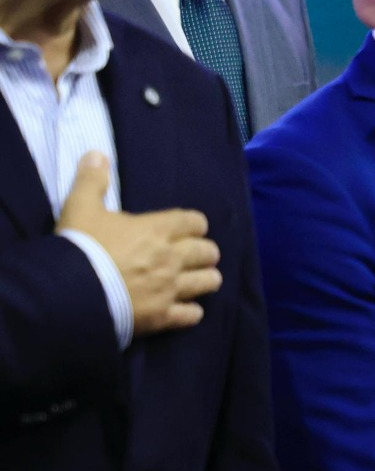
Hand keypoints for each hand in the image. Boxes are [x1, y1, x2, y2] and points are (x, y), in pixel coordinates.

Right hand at [60, 152, 218, 334]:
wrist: (68, 291)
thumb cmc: (78, 247)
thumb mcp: (80, 207)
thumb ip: (92, 181)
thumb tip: (97, 153)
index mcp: (158, 229)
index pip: (196, 222)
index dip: (194, 225)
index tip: (187, 229)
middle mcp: (172, 258)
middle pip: (208, 252)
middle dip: (204, 252)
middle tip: (194, 256)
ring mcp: (171, 288)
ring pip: (209, 282)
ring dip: (205, 280)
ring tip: (197, 281)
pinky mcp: (164, 317)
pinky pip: (192, 315)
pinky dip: (191, 313)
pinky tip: (184, 311)